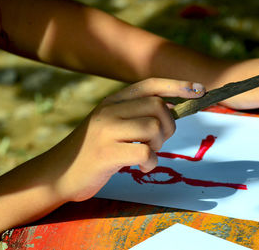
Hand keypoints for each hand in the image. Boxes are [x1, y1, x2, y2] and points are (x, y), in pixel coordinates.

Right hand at [46, 78, 204, 201]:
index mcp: (112, 101)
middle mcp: (109, 110)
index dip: (177, 86)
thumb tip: (172, 108)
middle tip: (158, 141)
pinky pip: (144, 152)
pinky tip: (142, 166)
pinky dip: (151, 162)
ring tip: (146, 154)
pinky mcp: (105, 153)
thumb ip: (135, 114)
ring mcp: (105, 131)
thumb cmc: (92, 151)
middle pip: (157, 106)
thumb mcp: (110, 125)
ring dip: (158, 145)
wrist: (58, 173)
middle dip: (168, 125)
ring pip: (152, 127)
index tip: (200, 90)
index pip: (150, 85)